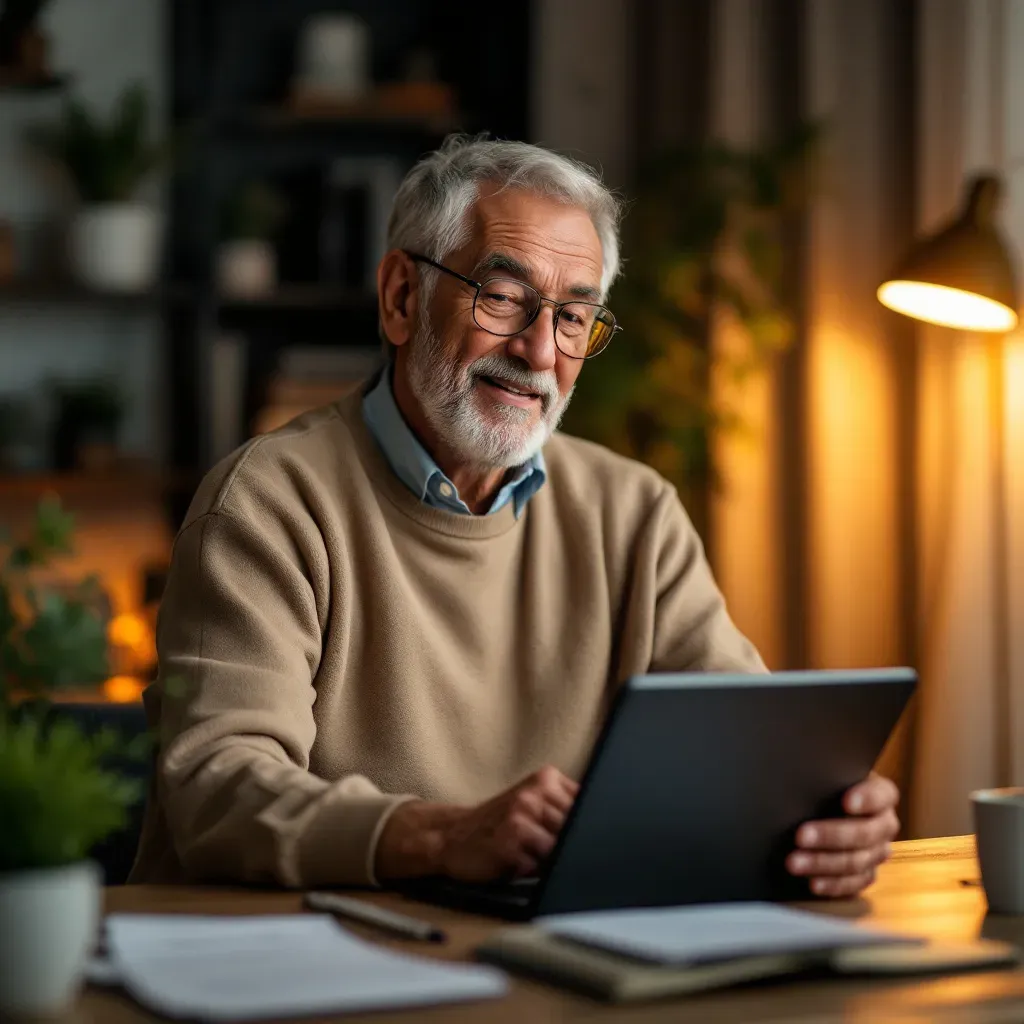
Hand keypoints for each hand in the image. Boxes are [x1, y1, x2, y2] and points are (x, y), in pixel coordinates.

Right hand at [374, 766, 578, 882]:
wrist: (451, 836)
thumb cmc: (498, 825)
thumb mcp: (534, 804)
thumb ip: (565, 809)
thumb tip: (607, 828)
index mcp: (546, 778)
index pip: (588, 805)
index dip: (589, 827)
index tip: (589, 837)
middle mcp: (535, 792)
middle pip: (576, 829)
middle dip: (566, 845)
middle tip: (540, 846)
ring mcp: (521, 815)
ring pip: (560, 849)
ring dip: (547, 860)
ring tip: (525, 851)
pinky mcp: (510, 841)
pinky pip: (539, 866)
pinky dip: (530, 870)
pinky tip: (513, 860)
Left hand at [786, 772, 899, 897]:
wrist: (826, 805)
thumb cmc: (825, 783)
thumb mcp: (828, 773)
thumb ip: (823, 774)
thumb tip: (794, 775)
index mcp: (882, 794)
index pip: (881, 795)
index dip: (867, 799)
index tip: (846, 801)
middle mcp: (884, 824)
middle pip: (865, 833)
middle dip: (831, 835)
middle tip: (800, 835)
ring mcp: (877, 852)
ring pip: (856, 862)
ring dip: (823, 863)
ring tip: (794, 862)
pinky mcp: (866, 873)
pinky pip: (853, 884)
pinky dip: (832, 885)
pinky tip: (813, 883)